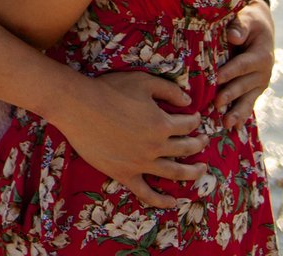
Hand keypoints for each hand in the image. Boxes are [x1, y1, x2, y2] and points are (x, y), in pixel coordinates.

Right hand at [55, 71, 206, 208]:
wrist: (78, 107)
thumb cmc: (110, 90)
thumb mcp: (143, 81)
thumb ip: (169, 90)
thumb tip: (188, 102)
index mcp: (163, 124)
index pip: (188, 125)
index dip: (195, 120)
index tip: (196, 118)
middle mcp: (156, 147)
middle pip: (186, 148)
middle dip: (198, 144)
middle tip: (203, 141)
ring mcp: (141, 163)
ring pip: (175, 173)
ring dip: (192, 172)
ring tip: (201, 170)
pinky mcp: (125, 174)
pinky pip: (147, 193)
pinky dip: (162, 200)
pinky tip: (173, 201)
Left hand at [213, 0, 276, 129]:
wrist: (260, 28)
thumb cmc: (249, 21)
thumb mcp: (247, 19)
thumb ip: (240, 26)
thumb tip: (233, 36)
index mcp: (262, 55)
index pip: (244, 65)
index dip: (231, 71)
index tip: (217, 78)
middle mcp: (264, 72)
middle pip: (245, 85)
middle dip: (231, 95)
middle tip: (216, 104)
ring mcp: (260, 83)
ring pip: (248, 99)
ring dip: (237, 112)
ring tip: (226, 124)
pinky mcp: (255, 90)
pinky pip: (248, 103)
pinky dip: (241, 115)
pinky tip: (234, 128)